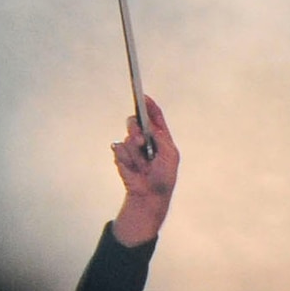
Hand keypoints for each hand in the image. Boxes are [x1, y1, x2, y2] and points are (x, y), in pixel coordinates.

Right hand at [111, 96, 178, 246]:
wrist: (149, 193)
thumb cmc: (164, 176)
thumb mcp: (171, 156)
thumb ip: (162, 139)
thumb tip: (152, 128)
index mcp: (160, 136)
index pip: (154, 117)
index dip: (149, 106)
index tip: (143, 97)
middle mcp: (145, 138)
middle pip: (135, 122)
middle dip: (136, 129)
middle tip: (140, 140)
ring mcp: (131, 146)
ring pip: (127, 137)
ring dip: (134, 150)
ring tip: (143, 163)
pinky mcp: (121, 155)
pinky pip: (118, 149)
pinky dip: (126, 158)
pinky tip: (133, 168)